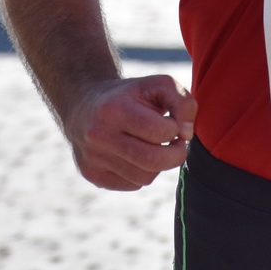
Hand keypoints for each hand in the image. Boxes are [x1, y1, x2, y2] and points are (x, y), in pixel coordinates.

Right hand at [61, 75, 197, 190]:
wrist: (84, 106)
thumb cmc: (131, 95)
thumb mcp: (158, 84)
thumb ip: (183, 102)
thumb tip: (186, 134)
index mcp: (114, 108)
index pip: (159, 131)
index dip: (176, 128)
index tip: (173, 122)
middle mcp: (98, 135)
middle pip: (153, 161)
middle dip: (175, 154)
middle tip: (177, 143)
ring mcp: (92, 158)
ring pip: (145, 177)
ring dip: (158, 164)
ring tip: (154, 146)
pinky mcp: (92, 175)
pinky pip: (133, 185)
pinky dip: (142, 172)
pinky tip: (136, 155)